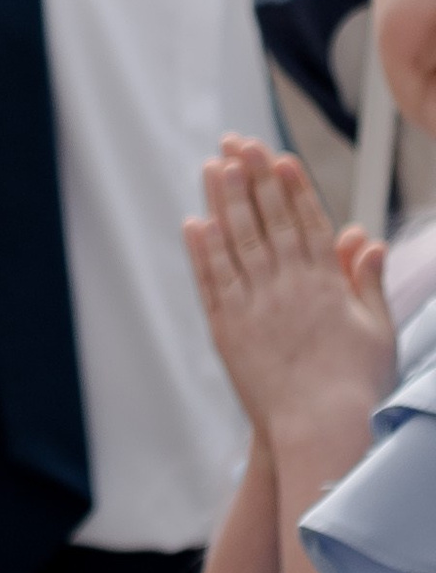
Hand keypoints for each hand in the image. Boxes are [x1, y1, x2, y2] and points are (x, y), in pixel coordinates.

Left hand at [185, 136, 395, 443]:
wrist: (322, 430)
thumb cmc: (358, 386)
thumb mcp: (377, 330)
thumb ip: (369, 281)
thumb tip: (367, 239)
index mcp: (327, 284)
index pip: (307, 222)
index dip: (292, 187)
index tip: (278, 155)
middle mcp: (289, 286)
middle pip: (268, 221)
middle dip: (253, 178)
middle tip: (238, 142)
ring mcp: (255, 305)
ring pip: (237, 241)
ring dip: (224, 201)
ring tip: (214, 166)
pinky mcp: (229, 328)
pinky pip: (213, 281)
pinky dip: (202, 250)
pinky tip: (194, 223)